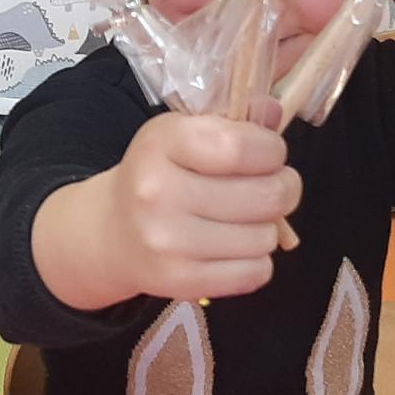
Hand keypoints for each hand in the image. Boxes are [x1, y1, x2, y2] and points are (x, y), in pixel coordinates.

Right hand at [87, 111, 300, 304]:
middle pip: (266, 195)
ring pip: (266, 237)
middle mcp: (158, 193)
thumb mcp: (181, 134)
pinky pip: (256, 273)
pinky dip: (257, 260)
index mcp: (160, 144)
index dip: (272, 150)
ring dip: (267, 227)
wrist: (110, 233)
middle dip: (283, 188)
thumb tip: (276, 112)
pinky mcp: (180, 282)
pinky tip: (235, 247)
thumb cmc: (158, 175)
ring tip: (246, 218)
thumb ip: (233, 121)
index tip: (269, 153)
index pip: (241, 148)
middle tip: (273, 186)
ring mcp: (167, 243)